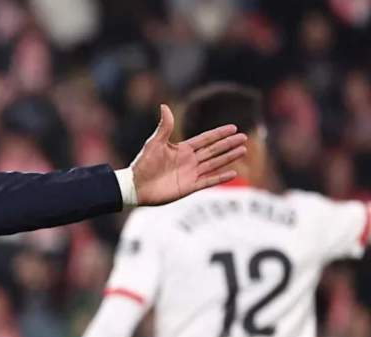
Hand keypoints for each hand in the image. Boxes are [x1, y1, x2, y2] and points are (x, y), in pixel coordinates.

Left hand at [130, 104, 247, 205]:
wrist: (135, 186)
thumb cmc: (143, 164)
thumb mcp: (154, 143)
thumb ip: (164, 127)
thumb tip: (164, 106)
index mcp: (182, 149)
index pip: (205, 139)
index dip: (219, 133)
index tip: (233, 127)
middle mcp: (189, 161)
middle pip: (214, 150)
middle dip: (229, 144)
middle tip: (244, 138)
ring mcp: (190, 174)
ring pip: (214, 163)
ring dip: (229, 157)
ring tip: (243, 150)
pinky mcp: (189, 187)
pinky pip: (208, 181)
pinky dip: (220, 177)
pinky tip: (233, 172)